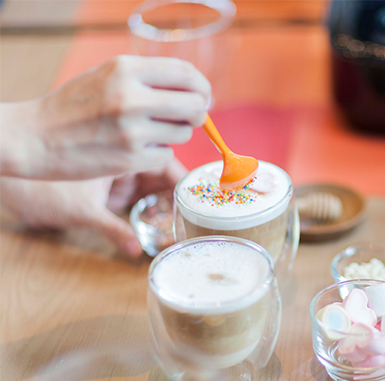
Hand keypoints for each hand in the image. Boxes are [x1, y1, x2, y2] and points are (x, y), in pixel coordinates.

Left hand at [0, 158, 186, 256]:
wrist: (15, 177)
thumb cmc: (42, 188)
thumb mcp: (81, 211)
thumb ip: (112, 230)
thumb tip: (138, 250)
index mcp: (122, 152)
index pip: (165, 160)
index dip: (184, 182)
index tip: (201, 200)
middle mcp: (123, 158)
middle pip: (165, 173)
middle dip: (180, 194)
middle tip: (196, 218)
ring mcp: (119, 170)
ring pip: (155, 184)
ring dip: (168, 202)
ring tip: (182, 225)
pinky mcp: (113, 184)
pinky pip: (142, 192)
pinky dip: (154, 206)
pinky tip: (164, 224)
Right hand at [1, 55, 208, 179]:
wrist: (34, 137)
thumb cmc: (75, 105)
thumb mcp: (108, 76)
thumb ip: (150, 79)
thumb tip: (199, 93)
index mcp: (126, 70)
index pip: (187, 74)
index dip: (202, 87)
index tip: (202, 96)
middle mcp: (131, 97)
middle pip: (195, 106)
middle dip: (198, 113)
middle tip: (187, 118)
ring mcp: (132, 130)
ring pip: (183, 133)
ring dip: (173, 135)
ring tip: (143, 132)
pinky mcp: (132, 158)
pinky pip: (166, 155)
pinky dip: (156, 154)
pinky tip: (131, 149)